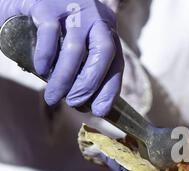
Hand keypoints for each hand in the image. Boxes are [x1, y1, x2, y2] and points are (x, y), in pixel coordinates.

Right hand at [0, 0, 123, 116]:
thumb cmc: (56, 29)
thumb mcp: (77, 43)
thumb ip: (83, 66)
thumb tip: (86, 104)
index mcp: (106, 30)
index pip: (117, 63)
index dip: (110, 89)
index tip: (100, 111)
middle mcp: (95, 18)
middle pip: (103, 53)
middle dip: (90, 84)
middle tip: (74, 103)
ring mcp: (72, 9)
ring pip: (75, 48)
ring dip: (64, 78)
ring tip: (53, 96)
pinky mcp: (47, 5)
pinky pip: (49, 32)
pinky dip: (46, 55)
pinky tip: (41, 70)